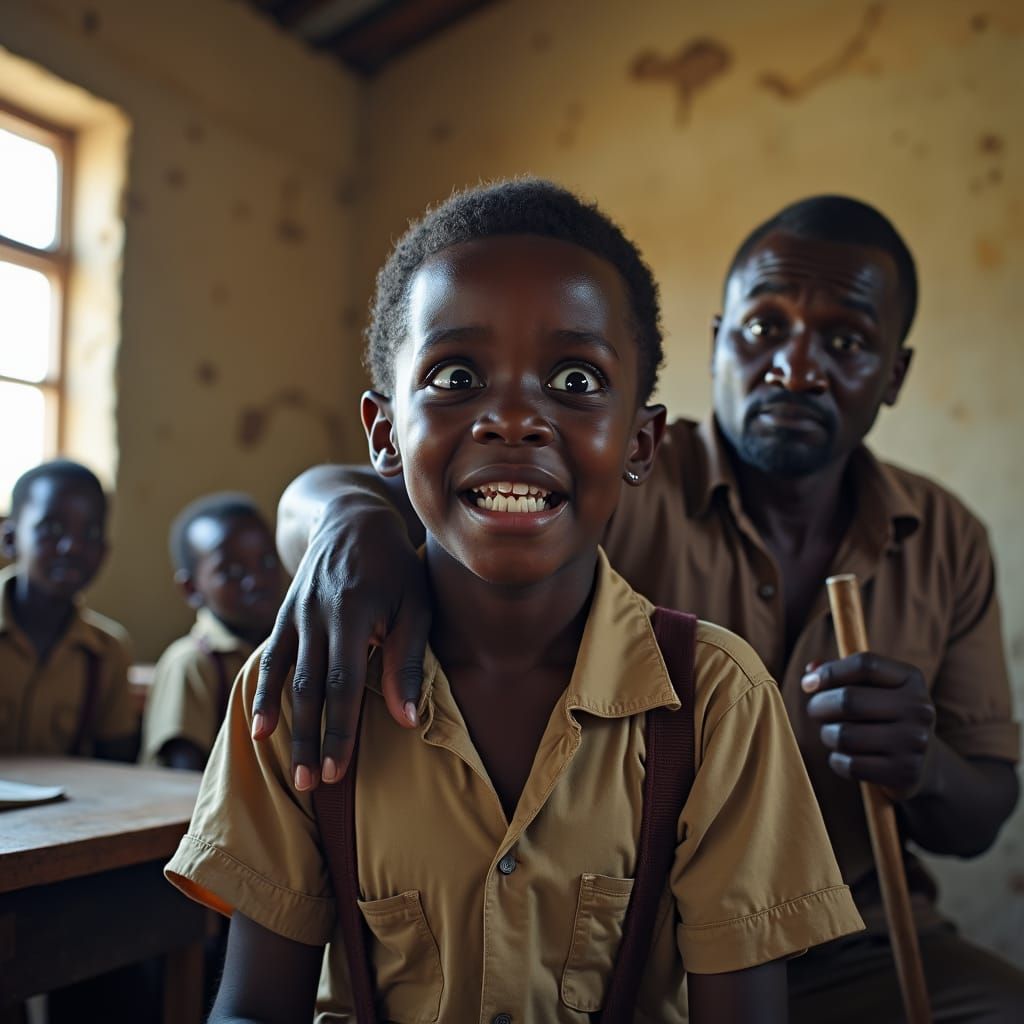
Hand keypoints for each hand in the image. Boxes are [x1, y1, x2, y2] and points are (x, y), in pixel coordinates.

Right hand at [253, 494, 429, 789]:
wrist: (351, 519)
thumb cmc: (395, 566)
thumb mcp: (414, 606)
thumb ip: (408, 662)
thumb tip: (408, 720)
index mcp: (350, 614)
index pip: (342, 684)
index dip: (339, 729)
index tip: (339, 771)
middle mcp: (315, 617)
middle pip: (309, 689)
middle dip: (310, 739)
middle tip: (311, 784)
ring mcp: (294, 615)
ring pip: (287, 680)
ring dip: (288, 727)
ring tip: (291, 768)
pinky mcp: (284, 615)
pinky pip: (270, 660)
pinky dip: (265, 695)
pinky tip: (260, 728)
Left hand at [802, 652, 935, 799]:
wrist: (925, 763)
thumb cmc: (884, 715)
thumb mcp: (871, 687)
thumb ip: (839, 672)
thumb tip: (811, 671)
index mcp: (911, 679)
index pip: (864, 664)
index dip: (829, 672)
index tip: (808, 684)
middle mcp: (919, 708)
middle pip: (849, 700)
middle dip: (819, 706)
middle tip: (815, 712)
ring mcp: (915, 742)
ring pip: (844, 735)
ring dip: (827, 735)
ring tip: (832, 735)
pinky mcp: (905, 772)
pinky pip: (850, 765)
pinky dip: (837, 760)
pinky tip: (844, 756)